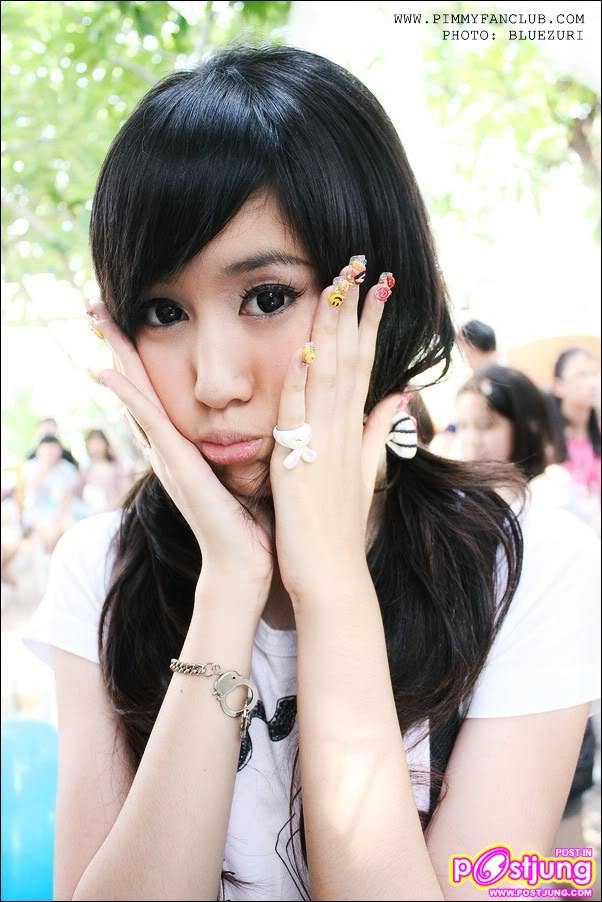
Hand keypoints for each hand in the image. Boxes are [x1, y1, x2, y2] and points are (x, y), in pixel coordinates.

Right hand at [86, 302, 273, 599]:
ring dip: (116, 357)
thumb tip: (271, 415)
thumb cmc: (254, 519)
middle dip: (120, 346)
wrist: (245, 564)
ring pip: (137, 395)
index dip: (146, 356)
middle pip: (141, 385)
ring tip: (97, 319)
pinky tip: (108, 370)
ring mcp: (168, 456)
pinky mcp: (175, 467)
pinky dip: (127, 396)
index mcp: (188, 445)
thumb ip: (248, 442)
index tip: (133, 319)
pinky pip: (148, 422)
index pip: (162, 391)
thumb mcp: (249, 469)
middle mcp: (171, 447)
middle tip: (98, 305)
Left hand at [269, 260, 402, 601]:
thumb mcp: (364, 471)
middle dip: (356, 309)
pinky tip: (304, 346)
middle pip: (351, 358)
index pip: (364, 363)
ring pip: (329, 375)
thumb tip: (398, 397)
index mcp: (354, 430)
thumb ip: (378, 432)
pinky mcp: (298, 462)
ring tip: (339, 285)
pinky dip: (302, 379)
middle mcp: (343, 430)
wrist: (330, 572)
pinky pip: (300, 413)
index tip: (375, 285)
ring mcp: (323, 444)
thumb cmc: (339, 525)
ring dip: (332, 329)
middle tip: (360, 263)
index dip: (369, 322)